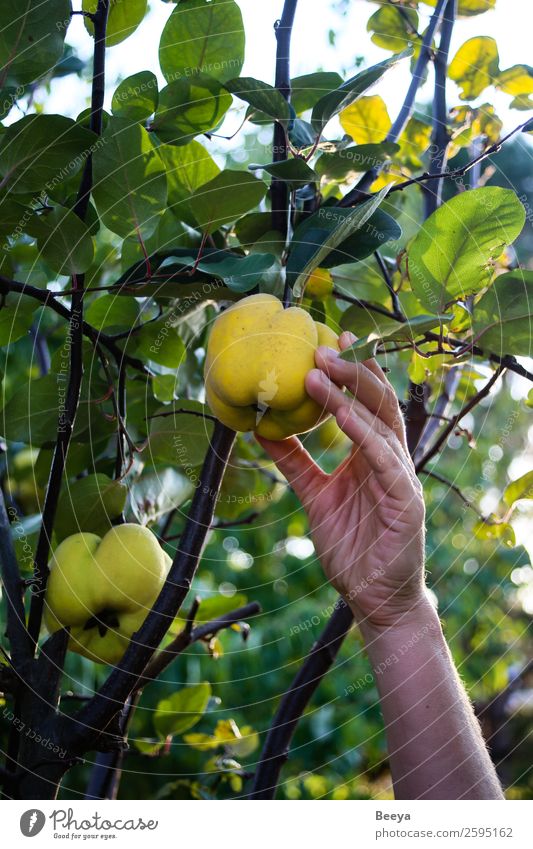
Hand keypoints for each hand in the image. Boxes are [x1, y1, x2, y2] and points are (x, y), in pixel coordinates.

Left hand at [257, 332, 426, 629]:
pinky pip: (384, 459)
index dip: (351, 371)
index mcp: (371, 455)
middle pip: (378, 402)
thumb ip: (294, 462)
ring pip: (381, 423)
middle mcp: (390, 459)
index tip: (325, 342)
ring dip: (353, 393)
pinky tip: (343, 414)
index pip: (365, 403)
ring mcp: (401, 477)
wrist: (372, 597)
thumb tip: (260, 428)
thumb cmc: (350, 546)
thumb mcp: (314, 495)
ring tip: (323, 369)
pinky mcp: (405, 500)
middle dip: (354, 369)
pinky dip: (363, 434)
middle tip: (324, 344)